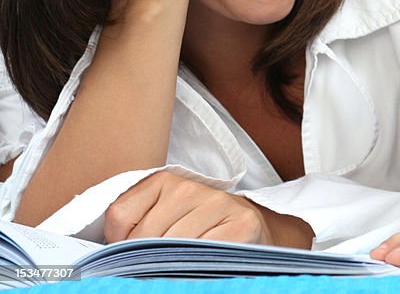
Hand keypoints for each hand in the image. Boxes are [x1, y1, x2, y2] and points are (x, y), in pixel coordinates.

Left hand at [104, 171, 311, 247]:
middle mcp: (190, 188)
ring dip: (171, 266)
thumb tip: (101, 257)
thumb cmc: (197, 229)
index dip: (118, 244)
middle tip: (159, 266)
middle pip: (144, 236)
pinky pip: (204, 255)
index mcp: (163, 180)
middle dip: (145, 260)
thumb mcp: (162, 217)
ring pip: (172, 247)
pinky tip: (203, 264)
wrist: (249, 230)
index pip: (119, 216)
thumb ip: (134, 225)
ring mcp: (218, 204)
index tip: (132, 252)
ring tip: (181, 265)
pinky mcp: (242, 224)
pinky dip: (197, 267)